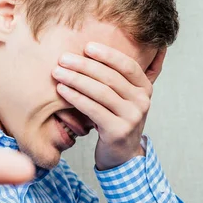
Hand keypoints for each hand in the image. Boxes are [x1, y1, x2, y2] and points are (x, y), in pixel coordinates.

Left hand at [52, 42, 165, 169]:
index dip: (107, 54)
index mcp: (144, 88)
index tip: (87, 46)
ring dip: (76, 79)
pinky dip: (76, 97)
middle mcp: (142, 101)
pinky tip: (62, 90)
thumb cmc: (115, 119)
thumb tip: (90, 48)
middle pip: (110, 77)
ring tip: (58, 73)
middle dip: (84, 65)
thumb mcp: (122, 97)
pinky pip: (93, 109)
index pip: (127, 65)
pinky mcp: (118, 131)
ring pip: (100, 92)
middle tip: (63, 59)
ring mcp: (132, 117)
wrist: (122, 155)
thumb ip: (115, 77)